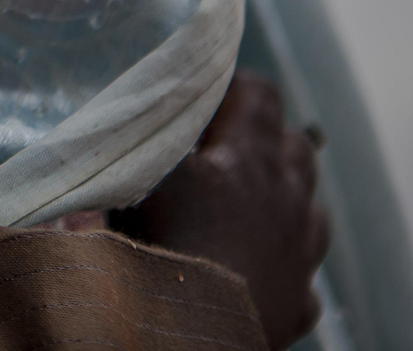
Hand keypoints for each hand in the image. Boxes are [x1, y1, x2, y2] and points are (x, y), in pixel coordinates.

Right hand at [110, 71, 330, 348]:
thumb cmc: (155, 254)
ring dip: (282, 196)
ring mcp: (300, 253)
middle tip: (216, 148)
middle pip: (295, 144)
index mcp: (246, 160)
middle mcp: (285, 199)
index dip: (229, 87)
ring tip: (241, 204)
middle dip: (262, 137)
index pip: (258, 95)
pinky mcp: (300, 301)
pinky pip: (302, 270)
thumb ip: (126, 145)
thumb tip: (101, 124)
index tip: (198, 97)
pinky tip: (252, 266)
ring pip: (311, 205)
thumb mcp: (131, 182)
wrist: (188, 336)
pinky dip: (281, 262)